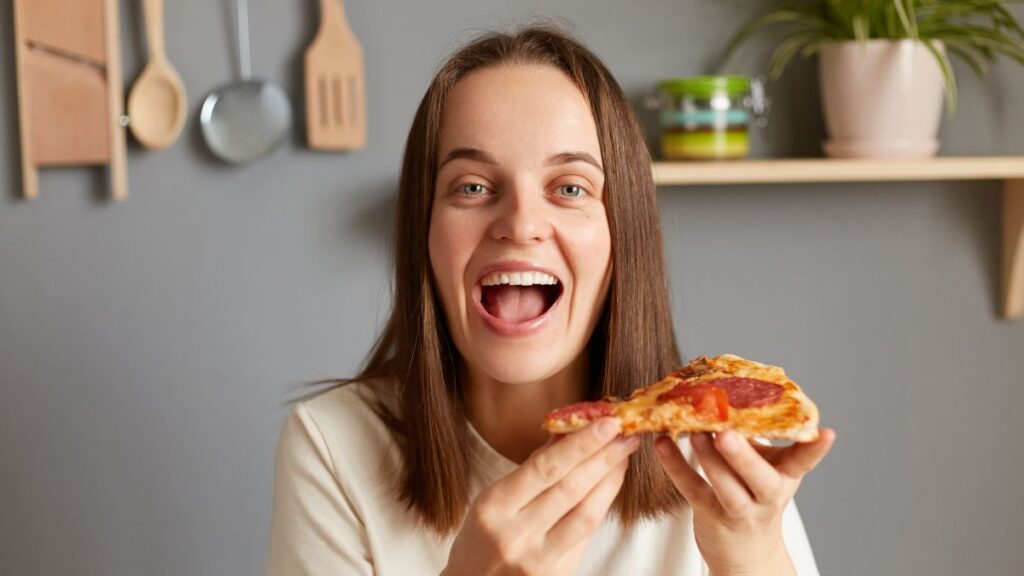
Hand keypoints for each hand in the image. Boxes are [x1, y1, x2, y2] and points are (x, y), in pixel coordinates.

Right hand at [443, 418, 640, 575]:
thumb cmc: (479, 540)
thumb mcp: (491, 500)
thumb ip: (531, 471)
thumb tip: (566, 432)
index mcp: (493, 508)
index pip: (545, 468)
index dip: (580, 444)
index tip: (607, 422)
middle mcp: (515, 536)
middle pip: (570, 489)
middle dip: (603, 457)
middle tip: (627, 432)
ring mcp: (538, 561)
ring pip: (585, 515)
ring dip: (610, 481)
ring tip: (624, 455)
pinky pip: (585, 536)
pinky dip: (601, 506)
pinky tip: (610, 486)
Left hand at [655, 428, 835, 575]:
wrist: (746, 551)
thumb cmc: (753, 493)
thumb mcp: (765, 466)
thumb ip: (754, 434)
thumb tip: (730, 388)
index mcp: (785, 476)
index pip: (805, 461)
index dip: (816, 448)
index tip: (827, 432)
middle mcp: (767, 495)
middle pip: (761, 479)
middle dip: (744, 456)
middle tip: (726, 432)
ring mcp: (739, 509)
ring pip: (726, 487)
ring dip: (708, 458)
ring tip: (693, 430)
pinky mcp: (711, 515)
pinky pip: (692, 489)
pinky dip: (675, 466)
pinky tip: (662, 444)